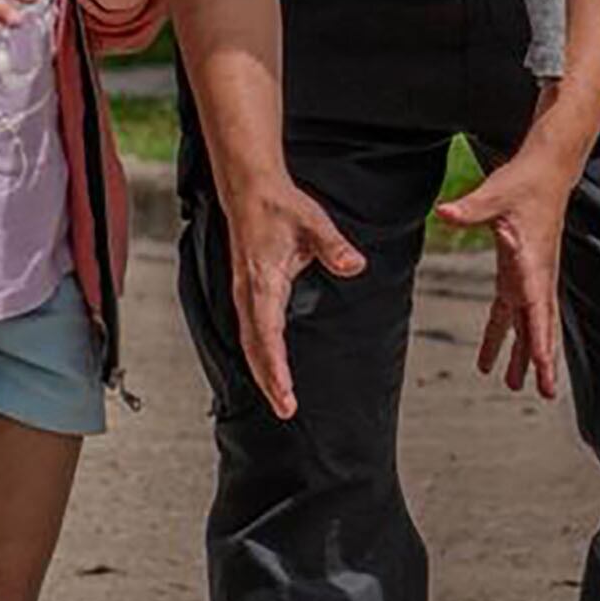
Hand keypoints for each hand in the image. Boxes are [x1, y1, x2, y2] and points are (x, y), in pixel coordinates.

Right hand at [223, 169, 364, 420]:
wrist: (250, 190)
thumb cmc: (280, 206)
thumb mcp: (313, 223)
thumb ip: (334, 247)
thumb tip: (355, 266)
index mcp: (262, 282)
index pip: (268, 334)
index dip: (276, 367)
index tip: (286, 393)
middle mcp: (248, 293)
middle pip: (254, 348)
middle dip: (268, 381)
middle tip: (285, 410)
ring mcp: (245, 294)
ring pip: (250, 342)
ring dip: (263, 372)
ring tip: (280, 399)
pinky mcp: (248, 292)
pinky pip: (251, 331)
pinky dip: (260, 354)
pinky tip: (270, 368)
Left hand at [435, 144, 569, 398]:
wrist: (547, 170)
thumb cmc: (524, 182)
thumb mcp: (496, 193)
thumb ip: (470, 209)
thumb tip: (443, 212)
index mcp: (533, 263)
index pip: (538, 309)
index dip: (542, 340)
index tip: (545, 367)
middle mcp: (536, 276)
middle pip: (540, 326)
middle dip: (543, 360)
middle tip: (546, 394)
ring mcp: (530, 277)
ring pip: (528, 324)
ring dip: (522, 355)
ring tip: (512, 385)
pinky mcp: (519, 272)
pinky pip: (515, 312)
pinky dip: (509, 336)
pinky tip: (497, 358)